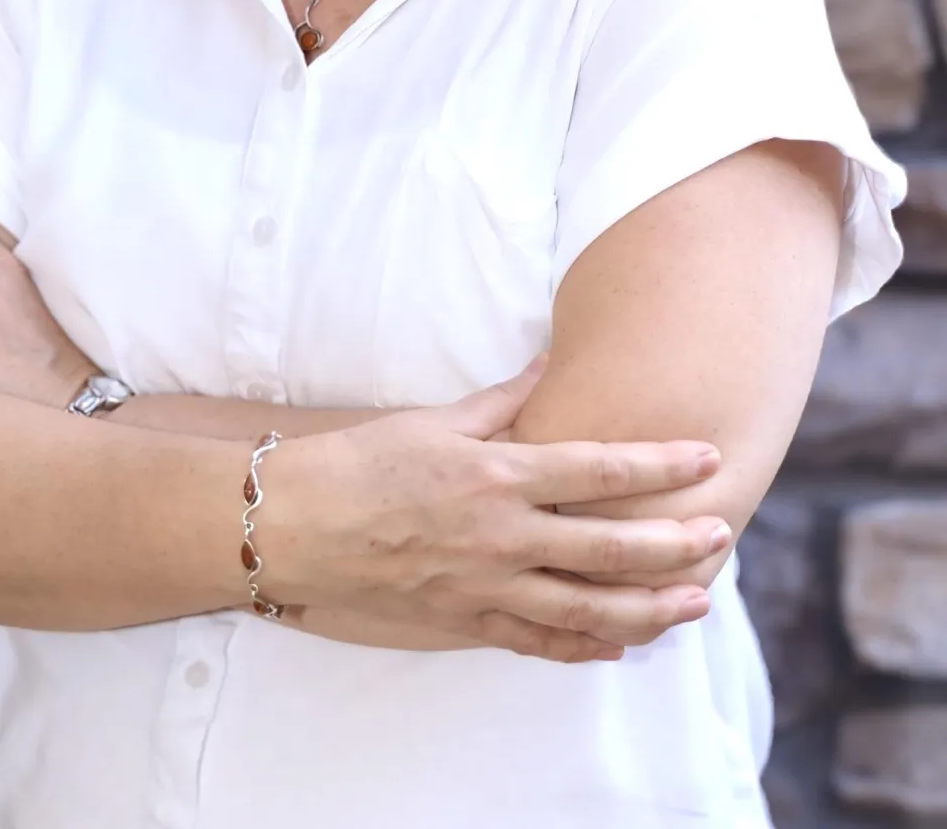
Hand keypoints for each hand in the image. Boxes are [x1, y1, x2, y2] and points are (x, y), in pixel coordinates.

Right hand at [263, 362, 729, 662]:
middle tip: (721, 534)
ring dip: (649, 607)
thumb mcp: (434, 420)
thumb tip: (551, 366)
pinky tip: (622, 645)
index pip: (598, 470)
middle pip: (609, 547)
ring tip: (695, 603)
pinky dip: (586, 647)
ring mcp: (486, 588)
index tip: (706, 457)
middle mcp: (501, 537)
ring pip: (587, 609)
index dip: (660, 464)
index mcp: (497, 476)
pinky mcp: (465, 623)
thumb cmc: (359, 463)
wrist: (293, 526)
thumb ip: (503, 401)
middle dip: (674, 543)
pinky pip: (538, 643)